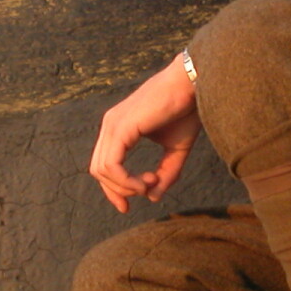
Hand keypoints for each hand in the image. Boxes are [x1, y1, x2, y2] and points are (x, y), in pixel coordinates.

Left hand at [89, 56, 202, 213]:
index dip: (113, 189)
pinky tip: (147, 180)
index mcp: (118, 128)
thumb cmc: (186, 111)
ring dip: (127, 186)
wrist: (192, 84)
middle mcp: (110, 125)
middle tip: (148, 190)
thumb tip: (153, 197)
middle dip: (119, 191)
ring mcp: (112, 125)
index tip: (128, 205)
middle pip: (98, 171)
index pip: (103, 165)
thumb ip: (166, 173)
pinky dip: (126, 180)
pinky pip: (111, 166)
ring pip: (102, 171)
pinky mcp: (120, 128)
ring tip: (152, 181)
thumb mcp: (177, 149)